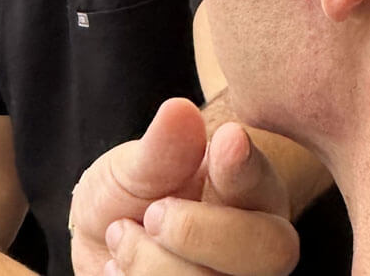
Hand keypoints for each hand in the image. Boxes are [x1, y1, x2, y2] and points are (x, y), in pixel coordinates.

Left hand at [71, 99, 298, 275]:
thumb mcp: (136, 164)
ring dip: (150, 261)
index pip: (264, 184)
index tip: (226, 140)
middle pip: (270, 253)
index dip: (245, 167)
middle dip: (196, 232)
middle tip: (151, 213)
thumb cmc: (133, 196)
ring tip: (122, 235)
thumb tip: (179, 110)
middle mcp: (259, 248)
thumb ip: (162, 146)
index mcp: (254, 195)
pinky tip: (120, 266)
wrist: (100, 243)